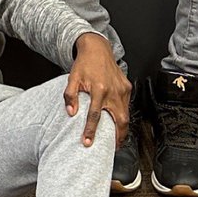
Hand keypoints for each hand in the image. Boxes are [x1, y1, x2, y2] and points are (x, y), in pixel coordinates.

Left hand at [64, 32, 130, 147]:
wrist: (97, 49)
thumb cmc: (85, 64)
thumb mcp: (72, 78)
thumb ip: (70, 95)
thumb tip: (70, 112)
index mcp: (99, 89)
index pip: (95, 115)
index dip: (91, 130)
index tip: (88, 141)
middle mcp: (113, 90)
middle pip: (119, 120)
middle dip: (117, 136)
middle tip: (112, 148)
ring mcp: (122, 89)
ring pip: (126, 114)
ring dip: (122, 128)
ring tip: (116, 139)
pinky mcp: (127, 87)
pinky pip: (127, 106)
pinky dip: (124, 116)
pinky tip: (118, 122)